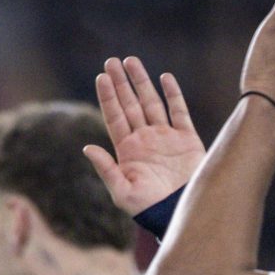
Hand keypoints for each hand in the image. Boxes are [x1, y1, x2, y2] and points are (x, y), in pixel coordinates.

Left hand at [84, 57, 205, 214]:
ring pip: (151, 102)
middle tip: (112, 61)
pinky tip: (164, 77)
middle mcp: (145, 139)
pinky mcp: (186, 139)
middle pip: (130, 104)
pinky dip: (173, 94)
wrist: (179, 213)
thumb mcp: (122, 192)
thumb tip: (87, 147)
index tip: (101, 77)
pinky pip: (179, 112)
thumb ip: (106, 169)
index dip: (108, 97)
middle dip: (121, 83)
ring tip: (131, 61)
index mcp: (127, 150)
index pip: (114, 116)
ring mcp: (165, 137)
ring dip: (141, 82)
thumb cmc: (148, 208)